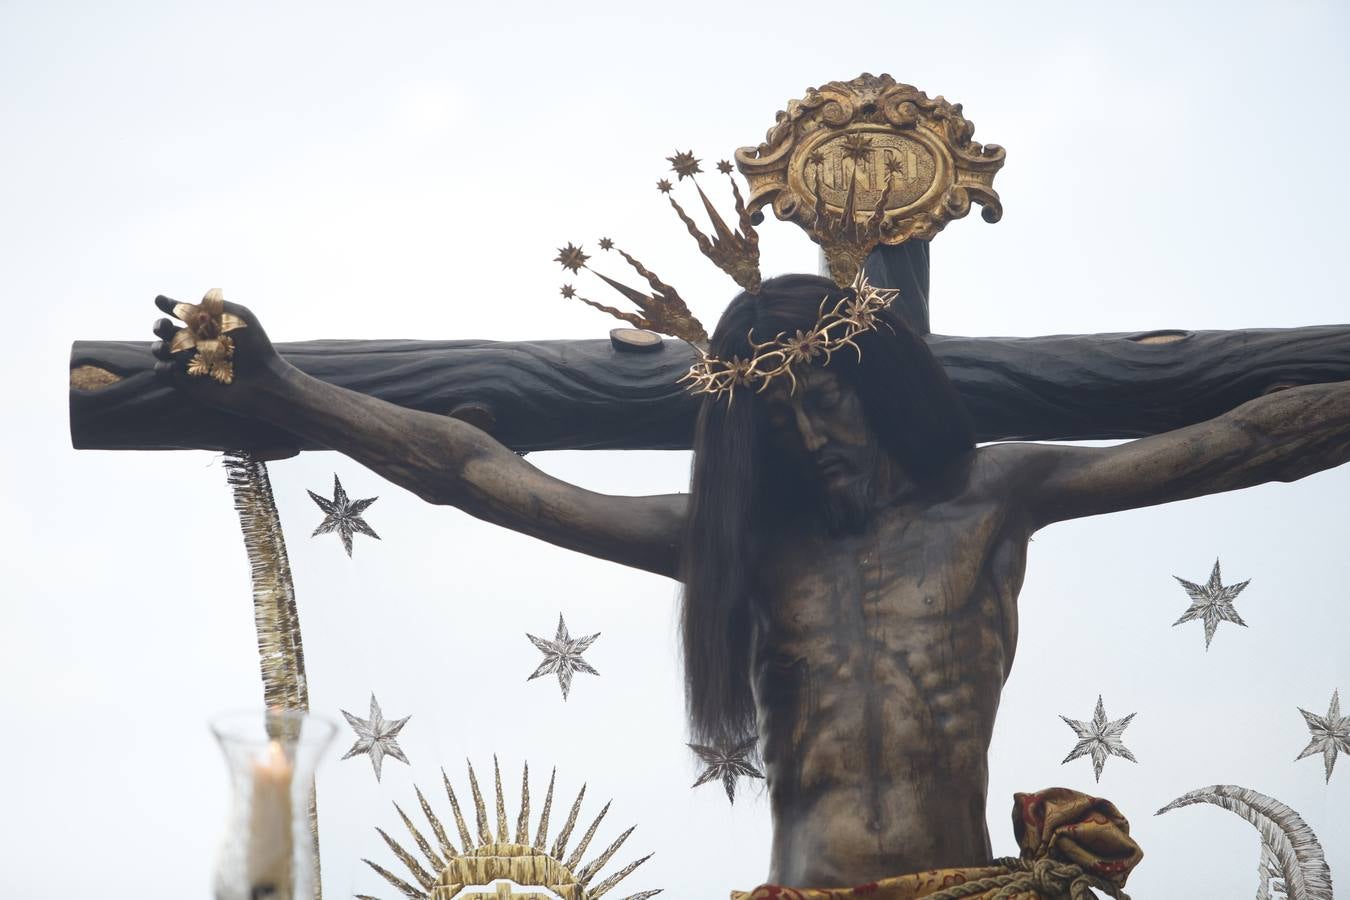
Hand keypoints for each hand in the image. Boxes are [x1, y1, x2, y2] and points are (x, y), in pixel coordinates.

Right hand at [150, 289, 289, 414]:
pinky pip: (163, 372)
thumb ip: (214, 304)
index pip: (181, 313)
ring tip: (176, 349)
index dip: (168, 304)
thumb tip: (188, 301)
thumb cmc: (255, 346)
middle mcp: (196, 343)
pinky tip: (175, 366)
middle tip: (165, 327)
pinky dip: (163, 367)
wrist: (262, 380)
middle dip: (160, 326)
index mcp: (207, 326)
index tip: (160, 300)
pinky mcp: (188, 384)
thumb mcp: (239, 316)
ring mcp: (190, 363)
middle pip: (165, 330)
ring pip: (160, 350)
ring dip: (160, 347)